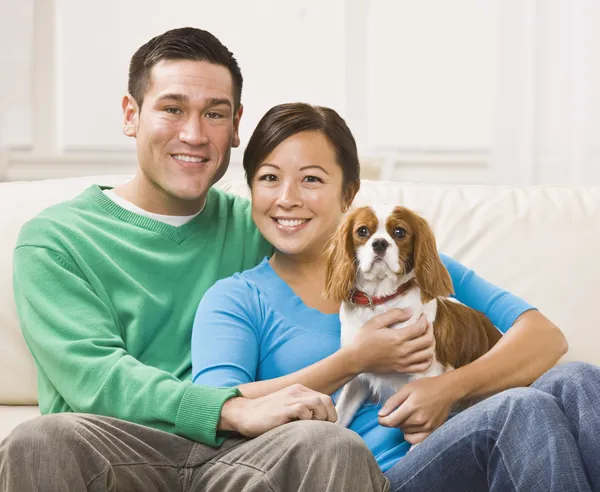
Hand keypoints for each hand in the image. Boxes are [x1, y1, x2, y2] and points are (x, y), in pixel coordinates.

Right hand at [218, 384, 335, 436]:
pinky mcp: (283, 408)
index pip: (325, 398)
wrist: (243, 414)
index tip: (326, 425)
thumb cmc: (266, 415)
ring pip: (317, 402)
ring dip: (320, 417)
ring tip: (312, 427)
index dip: (330, 413)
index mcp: (298, 390)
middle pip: (325, 400)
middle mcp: (296, 391)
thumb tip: (320, 422)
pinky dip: (307, 420)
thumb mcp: (286, 407)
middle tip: (323, 428)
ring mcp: (289, 398)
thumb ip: (302, 409)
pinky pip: (303, 410)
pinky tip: (299, 427)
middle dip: (329, 416)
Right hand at [349, 310, 434, 374]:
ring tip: (427, 337)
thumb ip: (394, 314)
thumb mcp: (375, 322)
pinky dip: (428, 360)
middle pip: (427, 340)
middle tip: (427, 325)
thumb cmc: (364, 339)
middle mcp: (404, 350)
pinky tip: (426, 353)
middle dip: (430, 330)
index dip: (425, 320)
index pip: (420, 328)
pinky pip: (422, 367)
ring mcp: (404, 361)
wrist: (357, 359)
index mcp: (398, 337)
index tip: (423, 316)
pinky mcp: (402, 369)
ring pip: (428, 354)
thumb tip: (410, 311)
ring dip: (432, 344)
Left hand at [377, 375, 457, 443]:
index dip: (382, 421)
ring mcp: (427, 427)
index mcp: (411, 407)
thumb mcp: (407, 388)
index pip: (390, 422)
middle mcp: (419, 420)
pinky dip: (410, 435)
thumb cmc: (426, 387)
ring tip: (408, 415)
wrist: (447, 390)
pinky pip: (415, 440)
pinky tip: (411, 427)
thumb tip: (381, 414)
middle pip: (397, 426)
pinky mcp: (432, 431)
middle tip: (399, 410)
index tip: (381, 417)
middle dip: (394, 419)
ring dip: (402, 426)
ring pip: (405, 432)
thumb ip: (393, 401)